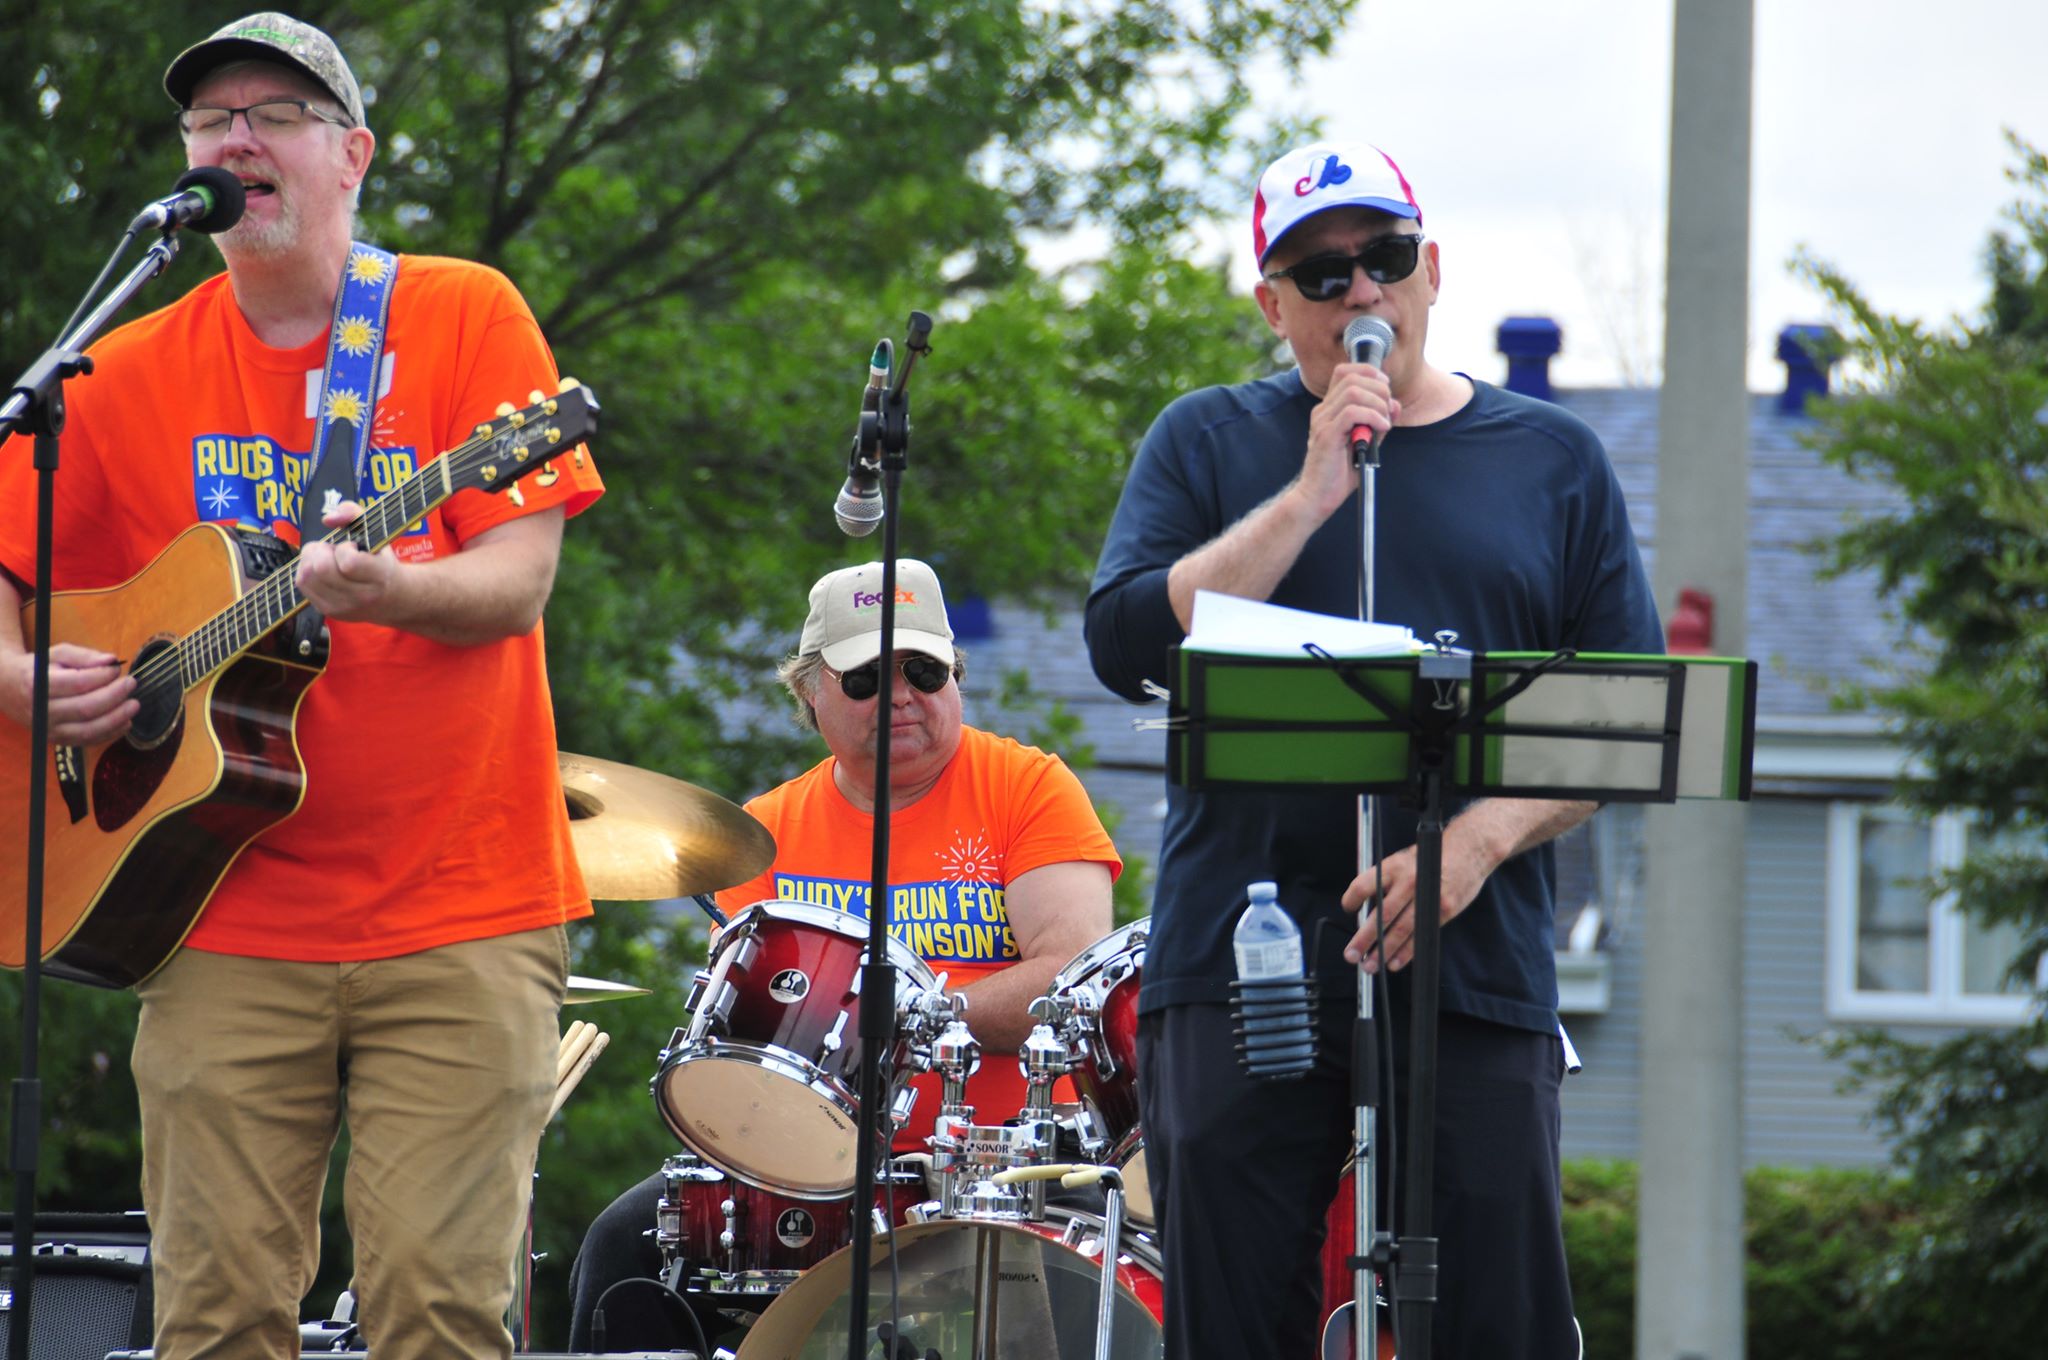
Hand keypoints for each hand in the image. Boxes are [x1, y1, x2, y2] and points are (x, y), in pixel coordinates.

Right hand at [0, 642, 137, 744]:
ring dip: (117, 718)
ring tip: (134, 705)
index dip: (102, 677)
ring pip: (89, 730)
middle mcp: (41, 711)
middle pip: (86, 708)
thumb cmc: (39, 669)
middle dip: (114, 696)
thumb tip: (112, 660)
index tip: (116, 669)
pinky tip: (126, 722)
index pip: (77, 683)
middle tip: (131, 684)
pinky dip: (111, 733)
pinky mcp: (58, 741)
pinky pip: (88, 741)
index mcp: (38, 685)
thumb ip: (84, 656)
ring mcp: (49, 730)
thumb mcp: (56, 654)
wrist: (11, 690)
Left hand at [295, 500, 401, 622]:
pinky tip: (321, 570)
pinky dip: (306, 571)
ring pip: (306, 577)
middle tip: (332, 550)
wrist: (392, 599)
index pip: (348, 562)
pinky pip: (302, 585)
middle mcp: (361, 596)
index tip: (353, 547)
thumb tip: (327, 519)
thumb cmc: (381, 561)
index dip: (344, 548)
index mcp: (379, 576)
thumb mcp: (376, 532)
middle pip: (321, 569)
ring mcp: (342, 606)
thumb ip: (353, 513)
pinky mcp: (328, 611)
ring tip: (326, 559)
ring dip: (310, 560)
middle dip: (321, 551)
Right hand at [1292, 361, 1399, 519]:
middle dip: (1379, 389)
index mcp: (1329, 409)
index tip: (1385, 388)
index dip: (1369, 372)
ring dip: (1377, 403)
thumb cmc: (1339, 474)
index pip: (1345, 371)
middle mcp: (1323, 411)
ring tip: (1384, 422)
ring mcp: (1322, 421)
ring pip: (1353, 392)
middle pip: (1352, 377)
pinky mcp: (1326, 435)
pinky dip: (1373, 417)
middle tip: (1388, 410)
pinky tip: (1380, 428)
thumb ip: (1379, 421)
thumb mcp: (1367, 442)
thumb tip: (1394, 404)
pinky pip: (1352, 412)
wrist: (1318, 497)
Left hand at [1339, 824, 1495, 972]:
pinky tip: (1394, 963)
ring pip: (1401, 930)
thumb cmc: (1431, 856)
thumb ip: (1385, 881)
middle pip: (1381, 915)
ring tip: (1370, 965)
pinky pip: (1420, 936)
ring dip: (1383, 951)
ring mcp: (1426, 898)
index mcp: (1394, 868)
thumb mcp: (1403, 859)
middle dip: (1364, 939)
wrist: (1468, 851)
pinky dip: (1406, 953)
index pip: (1363, 886)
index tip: (1348, 909)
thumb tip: (1367, 906)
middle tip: (1351, 955)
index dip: (1351, 900)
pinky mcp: (1442, 911)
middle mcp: (1408, 883)